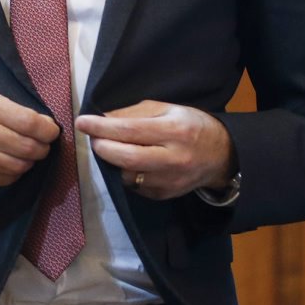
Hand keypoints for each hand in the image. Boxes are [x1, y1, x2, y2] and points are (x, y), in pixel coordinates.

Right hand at [0, 87, 58, 186]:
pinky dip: (11, 175)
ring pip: (17, 167)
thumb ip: (1, 107)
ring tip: (25, 157)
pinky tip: (7, 166)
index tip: (51, 131)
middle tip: (42, 146)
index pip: (30, 122)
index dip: (48, 130)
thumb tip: (36, 123)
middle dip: (42, 149)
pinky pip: (0, 180)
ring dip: (27, 164)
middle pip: (27, 148)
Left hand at [76, 100, 234, 198]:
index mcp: (174, 131)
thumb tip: (104, 118)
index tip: (82, 122)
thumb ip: (136, 112)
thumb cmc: (192, 126)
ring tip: (113, 148)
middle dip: (102, 147)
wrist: (221, 156)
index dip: (102, 127)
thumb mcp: (169, 109)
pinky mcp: (164, 195)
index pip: (130, 131)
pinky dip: (126, 173)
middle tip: (93, 138)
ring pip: (127, 175)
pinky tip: (131, 163)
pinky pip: (135, 186)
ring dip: (113, 162)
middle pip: (126, 158)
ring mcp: (169, 181)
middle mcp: (173, 159)